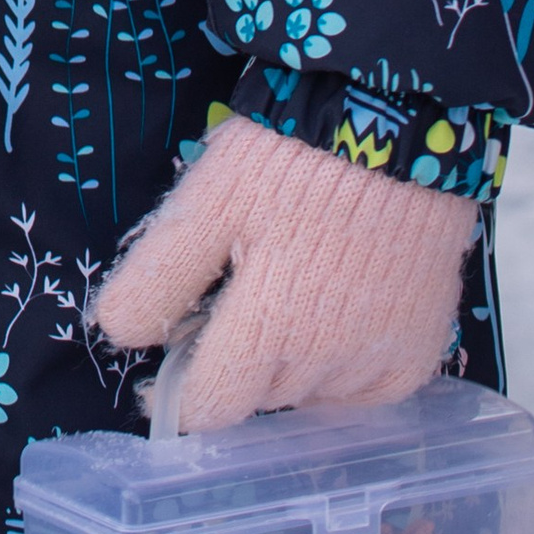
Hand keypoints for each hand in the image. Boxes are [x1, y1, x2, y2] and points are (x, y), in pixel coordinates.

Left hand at [91, 115, 478, 430]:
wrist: (387, 128)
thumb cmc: (286, 161)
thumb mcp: (207, 203)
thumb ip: (159, 276)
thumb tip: (115, 334)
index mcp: (269, 329)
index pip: (213, 405)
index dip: (183, 394)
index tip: (170, 370)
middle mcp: (327, 363)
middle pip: (259, 396)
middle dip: (236, 364)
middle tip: (236, 300)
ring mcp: (379, 363)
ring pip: (309, 394)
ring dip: (287, 367)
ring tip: (286, 296)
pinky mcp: (418, 354)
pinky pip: (365, 391)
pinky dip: (342, 370)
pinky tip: (333, 316)